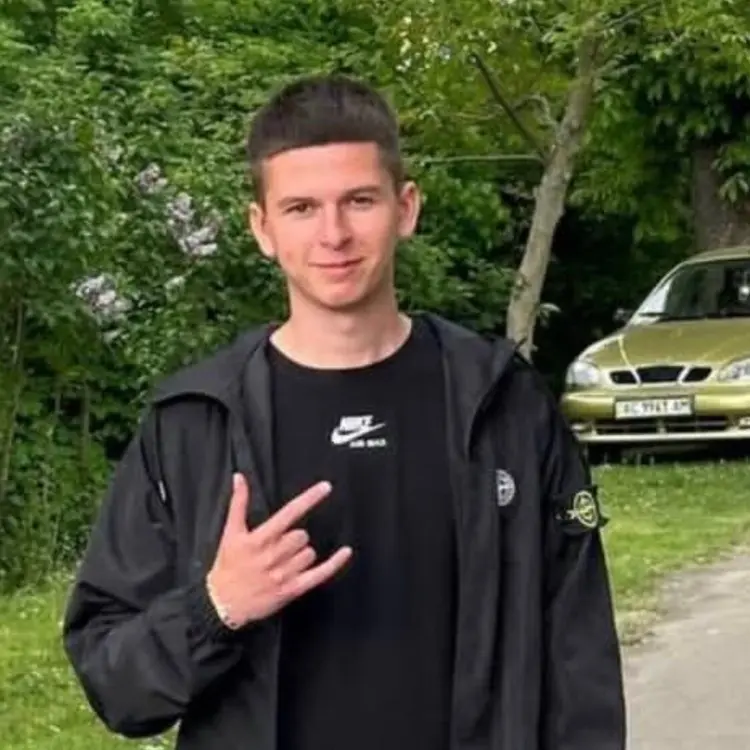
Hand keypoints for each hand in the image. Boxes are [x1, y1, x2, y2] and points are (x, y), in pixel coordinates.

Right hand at [206, 473, 351, 628]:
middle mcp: (273, 555)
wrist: (221, 603)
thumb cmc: (227, 566)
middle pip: (302, 535)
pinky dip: (335, 563)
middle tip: (279, 547)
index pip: (289, 512)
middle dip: (295, 538)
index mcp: (259, 539)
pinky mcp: (291, 589)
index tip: (326, 487)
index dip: (310, 498)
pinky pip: (319, 574)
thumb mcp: (230, 533)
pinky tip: (346, 552)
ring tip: (283, 563)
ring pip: (309, 553)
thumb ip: (238, 503)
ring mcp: (283, 574)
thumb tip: (239, 477)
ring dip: (301, 554)